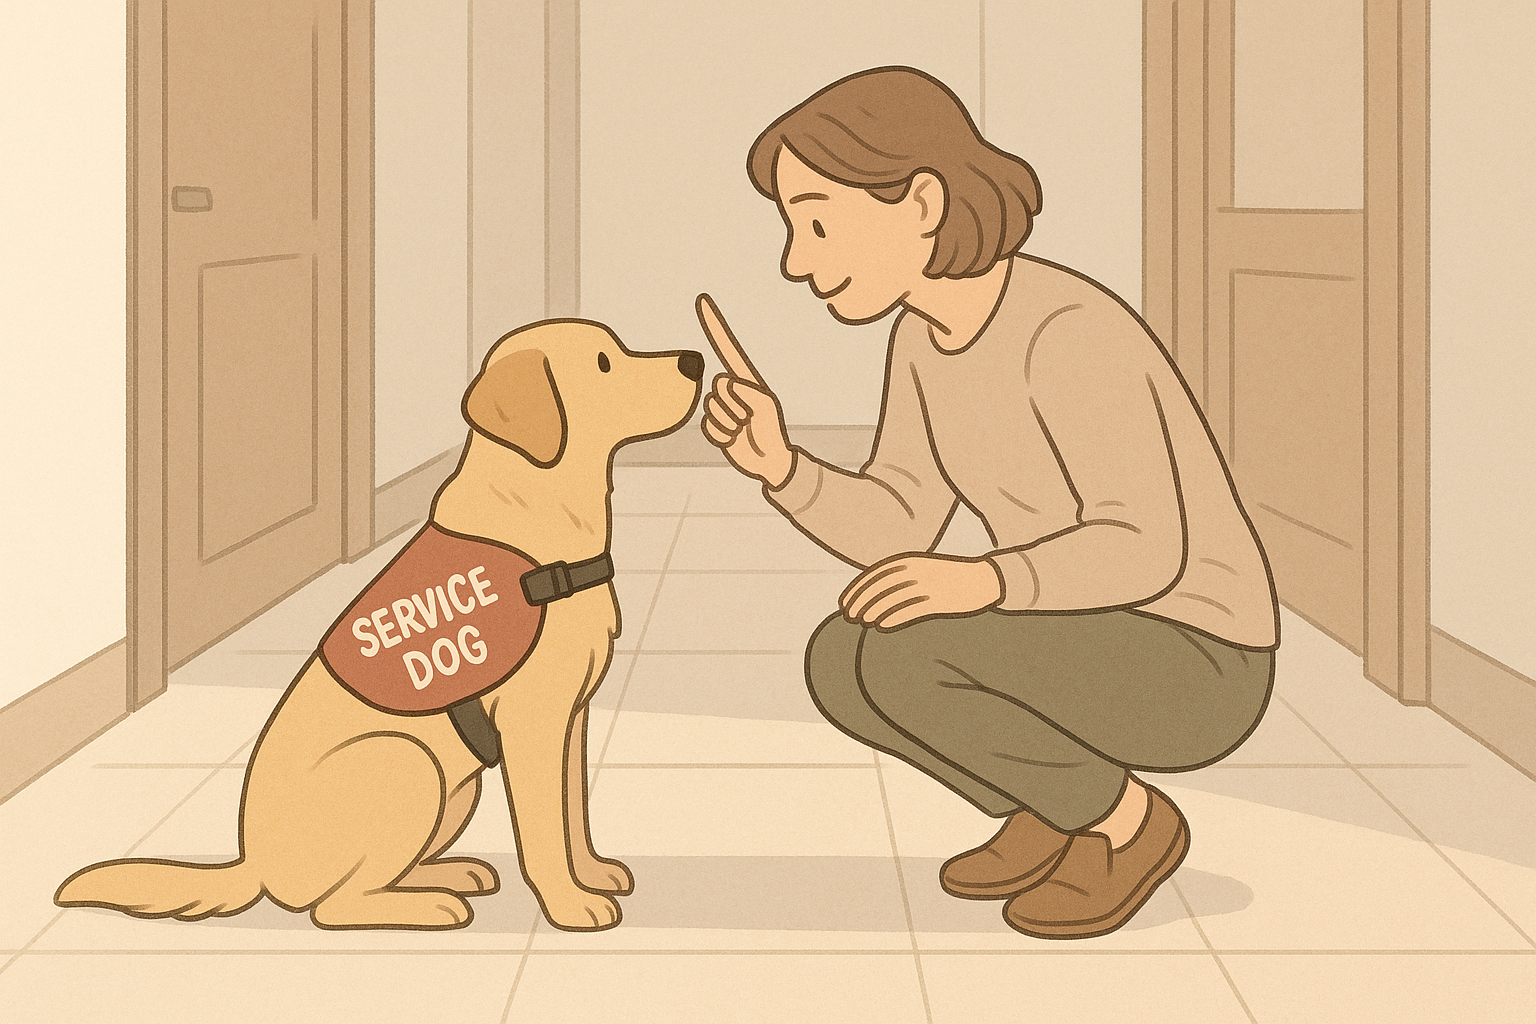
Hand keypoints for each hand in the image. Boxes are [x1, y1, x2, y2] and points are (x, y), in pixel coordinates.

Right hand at [695, 293, 793, 487]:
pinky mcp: (714, 425)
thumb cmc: (771, 431)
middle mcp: (730, 389)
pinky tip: (734, 438)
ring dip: (729, 423)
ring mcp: (721, 407)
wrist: (769, 461)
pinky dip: (722, 435)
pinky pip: (707, 426)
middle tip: (749, 418)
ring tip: (743, 429)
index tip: (703, 301)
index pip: (727, 347)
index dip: (715, 326)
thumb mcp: (765, 405)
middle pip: (717, 385)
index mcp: (744, 379)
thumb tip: (724, 384)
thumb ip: (745, 390)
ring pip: (711, 408)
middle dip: (733, 405)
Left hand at [841, 554, 1003, 629]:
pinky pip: (911, 609)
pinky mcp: (940, 600)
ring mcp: (929, 585)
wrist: (985, 578)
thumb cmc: (948, 576)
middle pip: (880, 586)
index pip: (874, 574)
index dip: (856, 589)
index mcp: (910, 560)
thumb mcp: (923, 569)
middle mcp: (916, 570)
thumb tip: (874, 594)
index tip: (843, 603)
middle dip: (860, 601)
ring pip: (893, 598)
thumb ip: (901, 576)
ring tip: (861, 623)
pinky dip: (894, 618)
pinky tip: (881, 627)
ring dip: (873, 610)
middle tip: (848, 617)